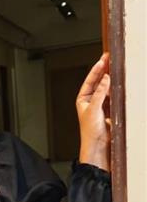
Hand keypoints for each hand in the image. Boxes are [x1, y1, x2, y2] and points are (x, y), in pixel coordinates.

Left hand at [76, 52, 110, 169]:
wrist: (97, 144)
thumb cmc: (90, 130)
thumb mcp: (93, 109)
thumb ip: (99, 93)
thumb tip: (105, 78)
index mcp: (83, 99)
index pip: (90, 81)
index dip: (96, 70)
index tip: (103, 59)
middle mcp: (90, 100)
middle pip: (98, 81)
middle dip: (104, 70)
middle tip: (110, 57)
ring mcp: (100, 103)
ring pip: (106, 87)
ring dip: (111, 78)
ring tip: (116, 66)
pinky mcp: (109, 108)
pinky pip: (113, 94)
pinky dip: (116, 88)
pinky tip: (119, 81)